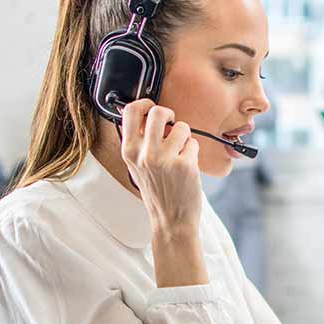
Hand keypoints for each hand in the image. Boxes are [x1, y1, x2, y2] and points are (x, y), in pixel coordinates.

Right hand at [119, 99, 202, 234]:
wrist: (170, 220)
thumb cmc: (157, 192)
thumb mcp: (137, 166)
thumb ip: (139, 142)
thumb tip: (146, 115)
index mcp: (129, 151)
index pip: (131, 112)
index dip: (144, 104)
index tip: (151, 106)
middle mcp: (145, 153)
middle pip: (159, 112)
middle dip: (169, 114)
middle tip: (172, 124)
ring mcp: (165, 158)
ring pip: (181, 127)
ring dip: (185, 136)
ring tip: (180, 152)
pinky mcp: (185, 164)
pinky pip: (194, 143)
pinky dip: (193, 151)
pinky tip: (187, 165)